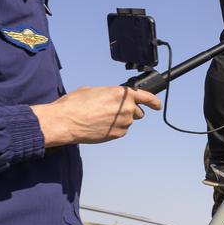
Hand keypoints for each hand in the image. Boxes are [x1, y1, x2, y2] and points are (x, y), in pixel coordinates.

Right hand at [31, 86, 160, 147]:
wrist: (65, 121)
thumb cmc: (75, 104)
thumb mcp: (93, 90)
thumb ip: (109, 93)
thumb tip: (111, 97)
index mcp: (122, 94)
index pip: (147, 97)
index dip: (154, 101)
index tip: (157, 105)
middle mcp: (127, 108)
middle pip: (138, 112)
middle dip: (129, 112)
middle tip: (112, 112)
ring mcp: (124, 122)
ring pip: (128, 122)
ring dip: (119, 120)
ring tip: (100, 118)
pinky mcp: (119, 134)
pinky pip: (121, 130)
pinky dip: (113, 129)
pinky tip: (99, 126)